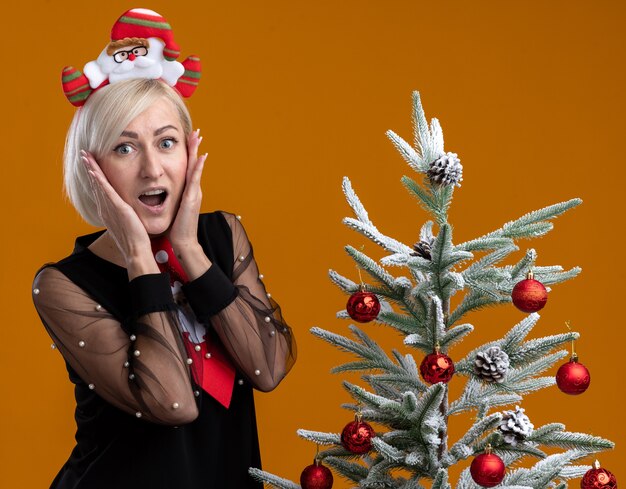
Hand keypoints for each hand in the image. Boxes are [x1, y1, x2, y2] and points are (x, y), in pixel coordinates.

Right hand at [81, 150, 155, 274]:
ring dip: (92, 170)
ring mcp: (110, 209)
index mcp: (108, 211)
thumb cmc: (135, 239)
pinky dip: (100, 181)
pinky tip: (94, 171)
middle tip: (83, 154)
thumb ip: (125, 213)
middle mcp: (105, 209)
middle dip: (89, 168)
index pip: (99, 189)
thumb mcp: (128, 222)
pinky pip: (107, 192)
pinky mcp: (118, 210)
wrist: (136, 252)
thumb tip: (128, 208)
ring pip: (98, 185)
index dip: (94, 176)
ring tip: (86, 156)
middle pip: (95, 184)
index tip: (90, 163)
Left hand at [167, 129, 207, 248]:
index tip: (187, 140)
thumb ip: (170, 200)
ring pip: (196, 167)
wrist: (183, 242)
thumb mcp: (172, 210)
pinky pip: (195, 179)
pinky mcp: (192, 198)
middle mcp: (193, 189)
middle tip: (196, 131)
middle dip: (194, 147)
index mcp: (187, 191)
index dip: (188, 154)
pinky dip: (198, 167)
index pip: (187, 168)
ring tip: (198, 137)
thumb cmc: (176, 228)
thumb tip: (159, 195)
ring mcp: (194, 193)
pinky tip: (201, 156)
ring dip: (197, 151)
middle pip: (193, 163)